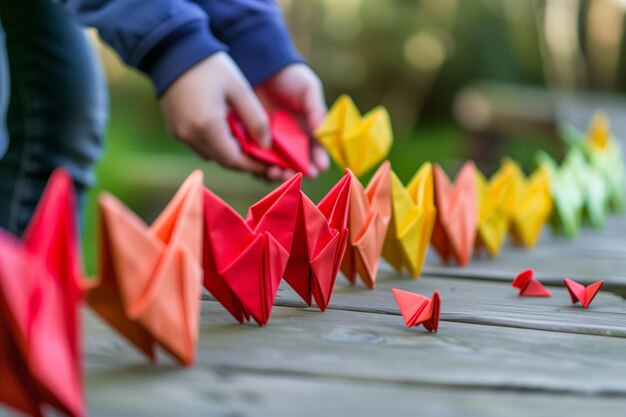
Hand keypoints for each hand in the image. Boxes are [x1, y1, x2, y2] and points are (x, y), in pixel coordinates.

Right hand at [160, 52, 270, 175]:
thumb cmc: (211, 67)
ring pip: (211, 155)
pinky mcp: (174, 130)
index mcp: (208, 126)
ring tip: (246, 141)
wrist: (174, 51)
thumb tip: (267, 145)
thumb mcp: (239, 89)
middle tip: (262, 155)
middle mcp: (190, 135)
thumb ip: (255, 119)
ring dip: (229, 153)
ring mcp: (180, 134)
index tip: (270, 165)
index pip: (234, 160)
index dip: (254, 165)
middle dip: (243, 160)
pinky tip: (226, 131)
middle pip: (223, 160)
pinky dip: (215, 144)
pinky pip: (199, 145)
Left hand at [256, 64, 329, 180]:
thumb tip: (322, 133)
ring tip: (274, 173)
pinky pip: (255, 160)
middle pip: (295, 165)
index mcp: (308, 131)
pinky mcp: (252, 141)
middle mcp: (291, 141)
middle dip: (295, 172)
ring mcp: (271, 143)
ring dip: (276, 174)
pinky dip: (257, 167)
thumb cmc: (290, 76)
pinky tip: (258, 167)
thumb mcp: (308, 89)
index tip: (318, 168)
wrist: (261, 64)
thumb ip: (317, 110)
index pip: (316, 152)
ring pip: (275, 166)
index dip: (318, 161)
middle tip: (292, 174)